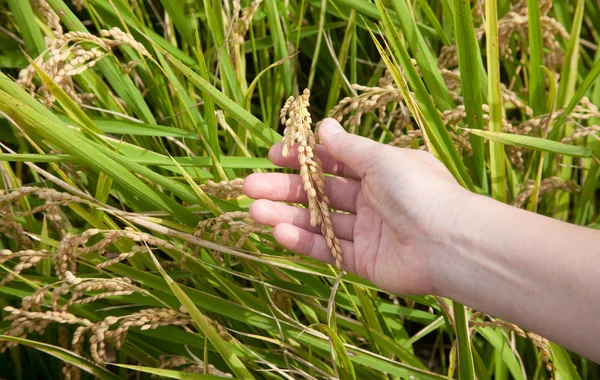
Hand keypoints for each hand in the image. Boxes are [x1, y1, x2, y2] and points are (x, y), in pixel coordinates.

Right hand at [243, 118, 470, 294]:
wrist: (449, 243)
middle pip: (319, 192)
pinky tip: (278, 232)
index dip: (304, 158)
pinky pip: (328, 250)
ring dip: (285, 215)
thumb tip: (324, 126)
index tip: (274, 155)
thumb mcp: (381, 159)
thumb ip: (348, 147)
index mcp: (378, 171)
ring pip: (319, 221)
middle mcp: (371, 200)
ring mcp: (366, 231)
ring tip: (254, 211)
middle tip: (250, 186)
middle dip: (284, 188)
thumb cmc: (419, 191)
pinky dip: (304, 242)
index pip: (332, 162)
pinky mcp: (363, 261)